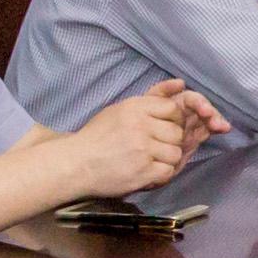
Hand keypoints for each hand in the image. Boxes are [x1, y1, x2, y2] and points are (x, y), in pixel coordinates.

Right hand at [55, 79, 223, 198]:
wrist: (76, 164)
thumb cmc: (98, 136)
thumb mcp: (120, 109)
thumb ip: (151, 98)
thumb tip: (181, 83)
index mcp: (134, 107)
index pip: (173, 109)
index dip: (172, 120)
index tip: (162, 129)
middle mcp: (140, 126)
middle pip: (177, 133)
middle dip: (170, 142)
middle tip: (156, 147)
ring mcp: (142, 149)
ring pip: (175, 153)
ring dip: (166, 159)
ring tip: (151, 160)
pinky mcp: (142, 171)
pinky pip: (168, 171)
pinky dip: (160, 174)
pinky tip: (147, 172)